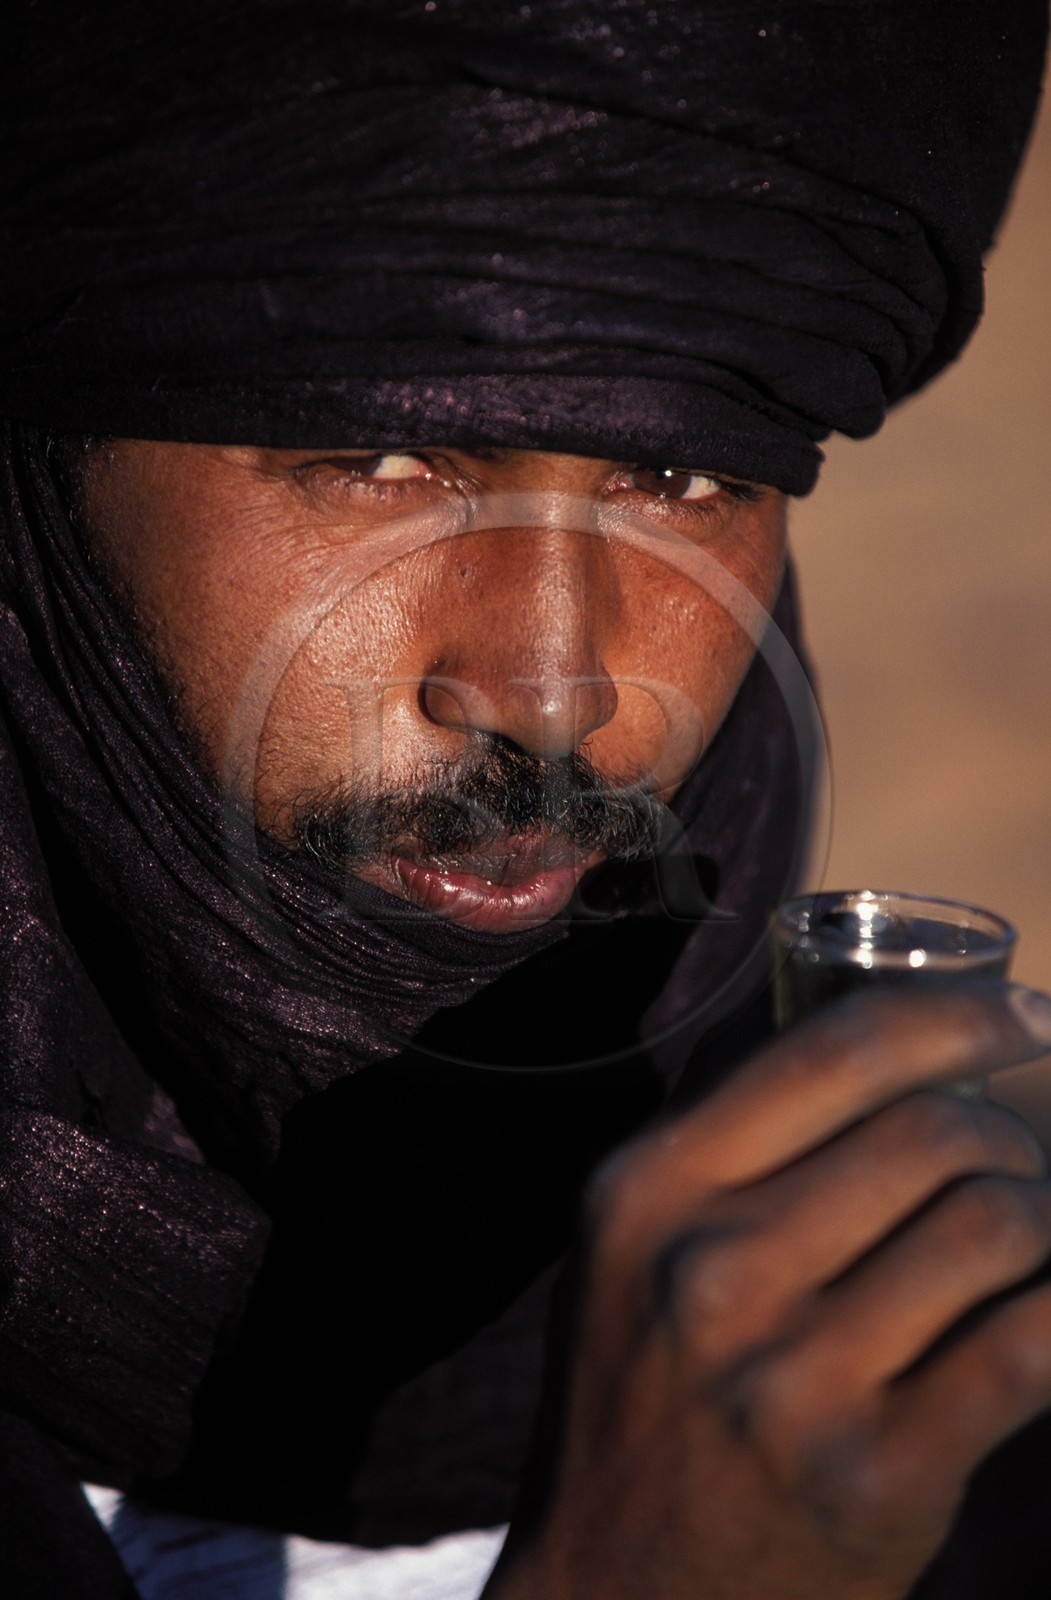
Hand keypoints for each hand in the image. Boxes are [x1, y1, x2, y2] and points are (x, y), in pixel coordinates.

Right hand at [484, 985, 1050, 1599]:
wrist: (623, 1598)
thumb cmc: (643, 1397)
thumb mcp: (629, 1249)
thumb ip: (722, 1142)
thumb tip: (868, 1026)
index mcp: (648, 1189)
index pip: (834, 1051)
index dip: (955, 1014)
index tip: (1021, 1015)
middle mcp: (711, 1270)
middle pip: (934, 1133)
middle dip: (1009, 1132)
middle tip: (1018, 1158)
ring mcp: (793, 1379)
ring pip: (995, 1223)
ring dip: (1045, 1216)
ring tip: (1027, 1239)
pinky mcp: (876, 1476)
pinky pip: (1031, 1345)